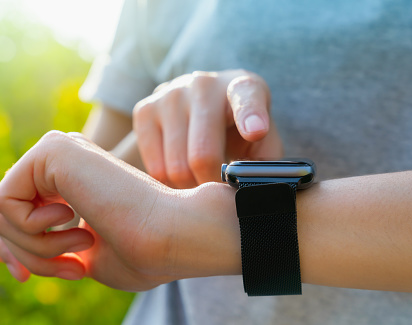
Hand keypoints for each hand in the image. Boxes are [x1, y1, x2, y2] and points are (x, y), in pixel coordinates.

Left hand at [0, 131, 240, 290]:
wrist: (174, 235)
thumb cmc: (144, 252)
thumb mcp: (78, 257)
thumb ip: (41, 250)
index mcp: (72, 183)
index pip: (19, 216)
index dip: (17, 252)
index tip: (28, 277)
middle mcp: (63, 163)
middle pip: (5, 218)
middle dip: (31, 257)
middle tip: (75, 268)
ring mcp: (57, 151)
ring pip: (1, 213)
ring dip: (37, 248)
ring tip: (83, 245)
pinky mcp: (52, 149)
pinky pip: (3, 201)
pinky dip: (32, 229)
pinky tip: (76, 219)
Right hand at [133, 69, 283, 188]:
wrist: (197, 107)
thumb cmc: (237, 132)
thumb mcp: (261, 143)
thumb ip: (266, 165)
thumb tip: (256, 193)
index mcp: (244, 87)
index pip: (247, 98)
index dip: (250, 116)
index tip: (256, 131)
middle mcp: (205, 84)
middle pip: (203, 155)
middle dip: (211, 185)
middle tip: (216, 192)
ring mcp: (170, 94)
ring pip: (175, 166)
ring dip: (189, 187)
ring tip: (199, 182)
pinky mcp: (145, 109)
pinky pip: (154, 167)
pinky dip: (168, 182)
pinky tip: (179, 174)